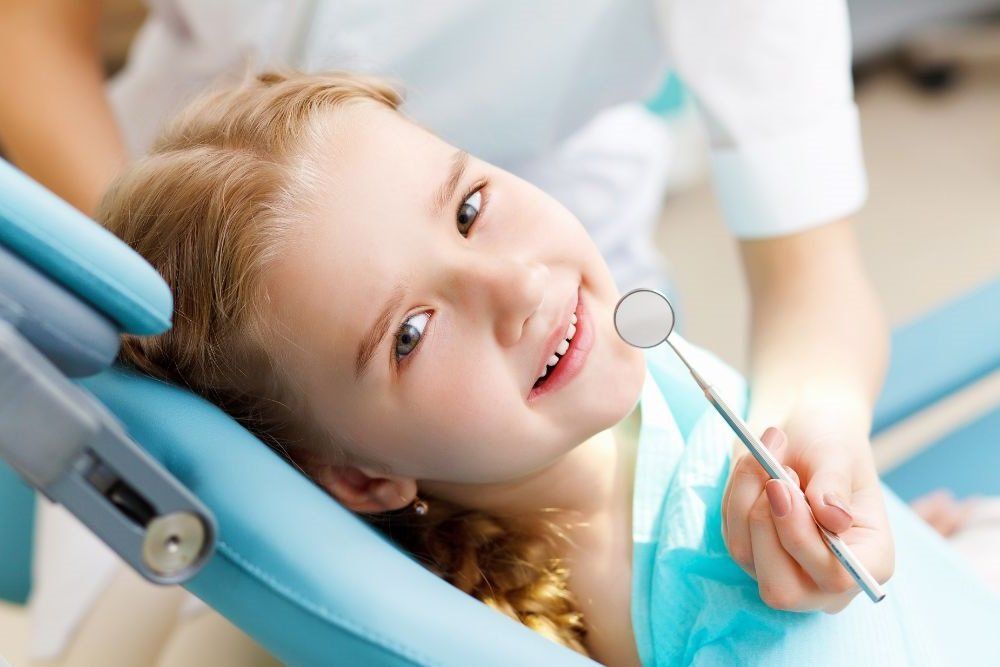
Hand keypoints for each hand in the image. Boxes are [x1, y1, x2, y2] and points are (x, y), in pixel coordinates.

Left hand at [720, 403, 894, 612]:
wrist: (803, 429)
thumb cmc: (830, 441)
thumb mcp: (838, 452)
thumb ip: (834, 485)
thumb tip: (833, 520)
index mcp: (869, 560)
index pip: (835, 578)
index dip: (801, 537)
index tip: (780, 485)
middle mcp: (827, 579)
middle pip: (782, 590)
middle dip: (765, 526)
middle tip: (772, 473)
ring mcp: (786, 571)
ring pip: (746, 555)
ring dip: (746, 497)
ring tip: (769, 453)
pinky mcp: (752, 555)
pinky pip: (730, 533)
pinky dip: (736, 494)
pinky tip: (756, 467)